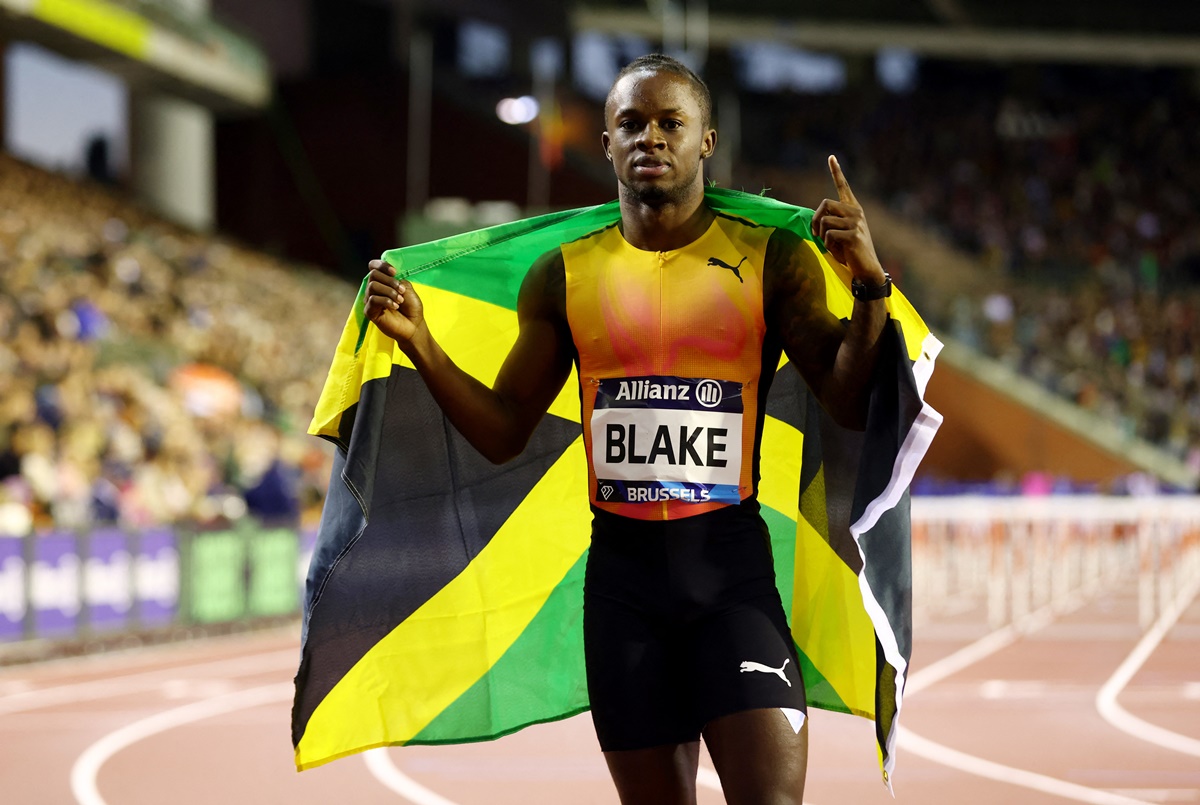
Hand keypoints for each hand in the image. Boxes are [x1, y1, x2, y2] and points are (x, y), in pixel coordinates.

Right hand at [364, 260, 424, 346]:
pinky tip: (395, 306)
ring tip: (400, 301)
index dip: (382, 265)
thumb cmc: (411, 308)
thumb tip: (390, 276)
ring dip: (389, 291)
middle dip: (390, 281)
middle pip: (373, 274)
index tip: (394, 272)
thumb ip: (398, 280)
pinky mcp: (369, 311)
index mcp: (382, 281)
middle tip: (402, 291)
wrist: (414, 326)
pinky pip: (373, 300)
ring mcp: (370, 300)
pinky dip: (386, 301)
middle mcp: (374, 289)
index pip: (373, 266)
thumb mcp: (407, 289)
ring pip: (373, 286)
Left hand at [811, 155, 885, 284]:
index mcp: (853, 209)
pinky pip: (828, 235)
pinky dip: (828, 246)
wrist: (866, 268)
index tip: (831, 157)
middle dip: (815, 219)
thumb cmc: (850, 252)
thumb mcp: (839, 233)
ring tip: (833, 246)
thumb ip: (830, 222)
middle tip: (817, 234)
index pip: (843, 187)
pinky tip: (839, 252)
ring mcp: (856, 222)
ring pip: (824, 221)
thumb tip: (814, 220)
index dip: (837, 172)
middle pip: (824, 204)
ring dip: (822, 237)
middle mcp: (856, 211)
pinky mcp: (853, 235)